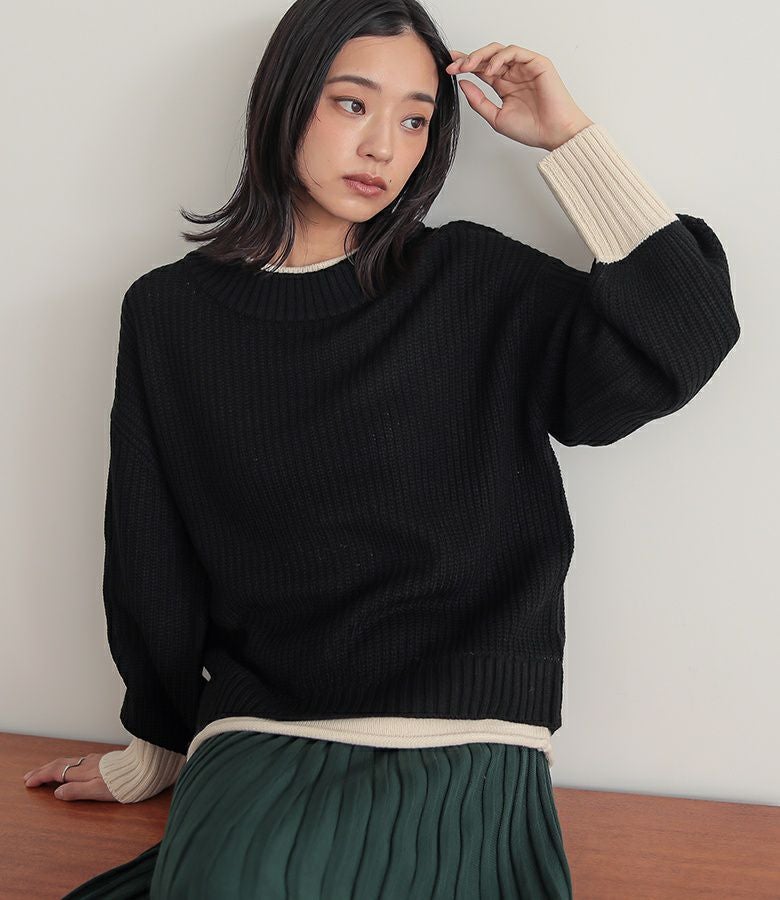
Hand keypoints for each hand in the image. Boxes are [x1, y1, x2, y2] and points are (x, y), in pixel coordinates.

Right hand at [22, 752, 116, 801]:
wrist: (147, 767)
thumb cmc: (125, 783)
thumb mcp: (99, 791)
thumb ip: (77, 791)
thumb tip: (57, 793)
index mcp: (84, 771)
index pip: (56, 772)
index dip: (41, 777)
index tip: (28, 783)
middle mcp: (88, 763)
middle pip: (60, 764)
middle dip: (43, 770)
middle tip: (29, 777)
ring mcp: (97, 760)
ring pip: (70, 761)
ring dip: (54, 766)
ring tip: (45, 771)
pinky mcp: (105, 760)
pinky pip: (79, 760)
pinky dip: (67, 764)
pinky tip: (72, 767)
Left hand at [445, 43, 593, 151]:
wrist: (553, 133)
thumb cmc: (531, 129)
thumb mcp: (496, 117)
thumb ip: (478, 101)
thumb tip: (462, 84)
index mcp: (504, 85)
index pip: (481, 69)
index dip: (464, 66)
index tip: (449, 68)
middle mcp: (513, 74)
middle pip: (487, 57)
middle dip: (468, 59)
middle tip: (454, 66)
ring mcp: (524, 67)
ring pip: (499, 50)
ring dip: (481, 56)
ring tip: (468, 66)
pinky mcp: (537, 62)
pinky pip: (515, 52)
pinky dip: (500, 57)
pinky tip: (490, 69)